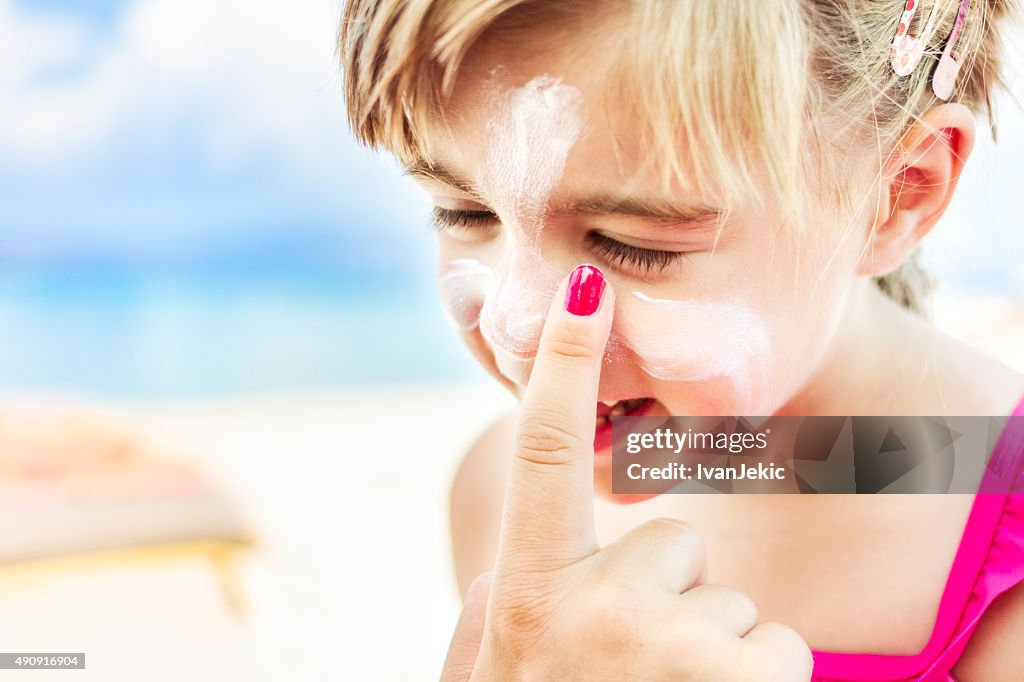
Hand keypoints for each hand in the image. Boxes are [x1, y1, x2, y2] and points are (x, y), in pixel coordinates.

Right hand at [440, 264, 812, 680]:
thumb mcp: (485, 670)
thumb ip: (490, 611)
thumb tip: (491, 576)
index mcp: (527, 595)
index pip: (544, 454)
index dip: (564, 364)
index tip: (586, 288)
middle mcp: (599, 612)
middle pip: (674, 542)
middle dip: (669, 591)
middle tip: (635, 664)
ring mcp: (674, 650)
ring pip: (730, 602)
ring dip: (712, 648)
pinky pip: (781, 647)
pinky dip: (758, 679)